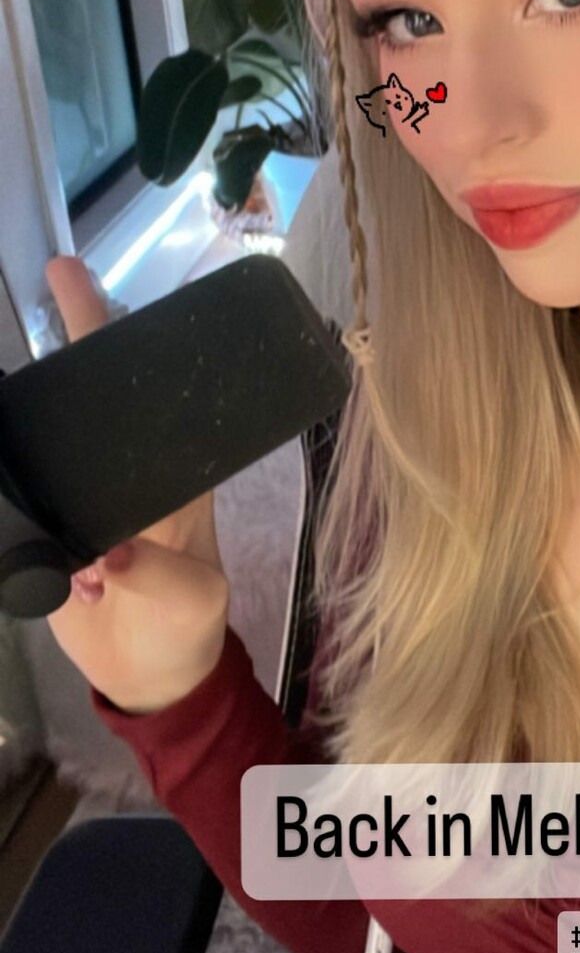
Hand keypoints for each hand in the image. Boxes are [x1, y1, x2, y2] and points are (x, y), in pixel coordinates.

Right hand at [42, 257, 231, 713]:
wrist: (153, 675)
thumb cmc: (186, 624)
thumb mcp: (188, 598)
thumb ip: (155, 574)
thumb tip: (107, 556)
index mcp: (164, 475)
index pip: (137, 390)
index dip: (104, 331)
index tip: (71, 277)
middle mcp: (119, 476)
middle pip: (82, 400)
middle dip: (60, 341)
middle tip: (44, 281)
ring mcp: (78, 501)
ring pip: (40, 440)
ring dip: (17, 411)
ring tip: (1, 378)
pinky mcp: (43, 537)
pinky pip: (14, 500)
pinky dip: (0, 480)